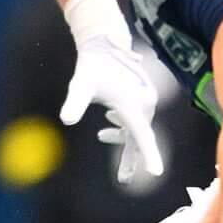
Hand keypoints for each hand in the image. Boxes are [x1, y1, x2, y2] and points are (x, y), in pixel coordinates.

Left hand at [61, 23, 165, 182]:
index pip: (142, 137)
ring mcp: (146, 100)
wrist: (105, 42)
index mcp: (133, 105)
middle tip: (123, 179)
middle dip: (131, 158)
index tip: (156, 173)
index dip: (149, 156)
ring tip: (101, 136)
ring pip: (137, 128)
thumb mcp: (81, 85)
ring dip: (123, 139)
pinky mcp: (142, 97)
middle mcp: (145, 104)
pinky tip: (107, 123)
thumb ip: (75, 102)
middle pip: (140, 138)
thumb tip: (66, 119)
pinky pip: (136, 119)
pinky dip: (123, 126)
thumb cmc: (93, 65)